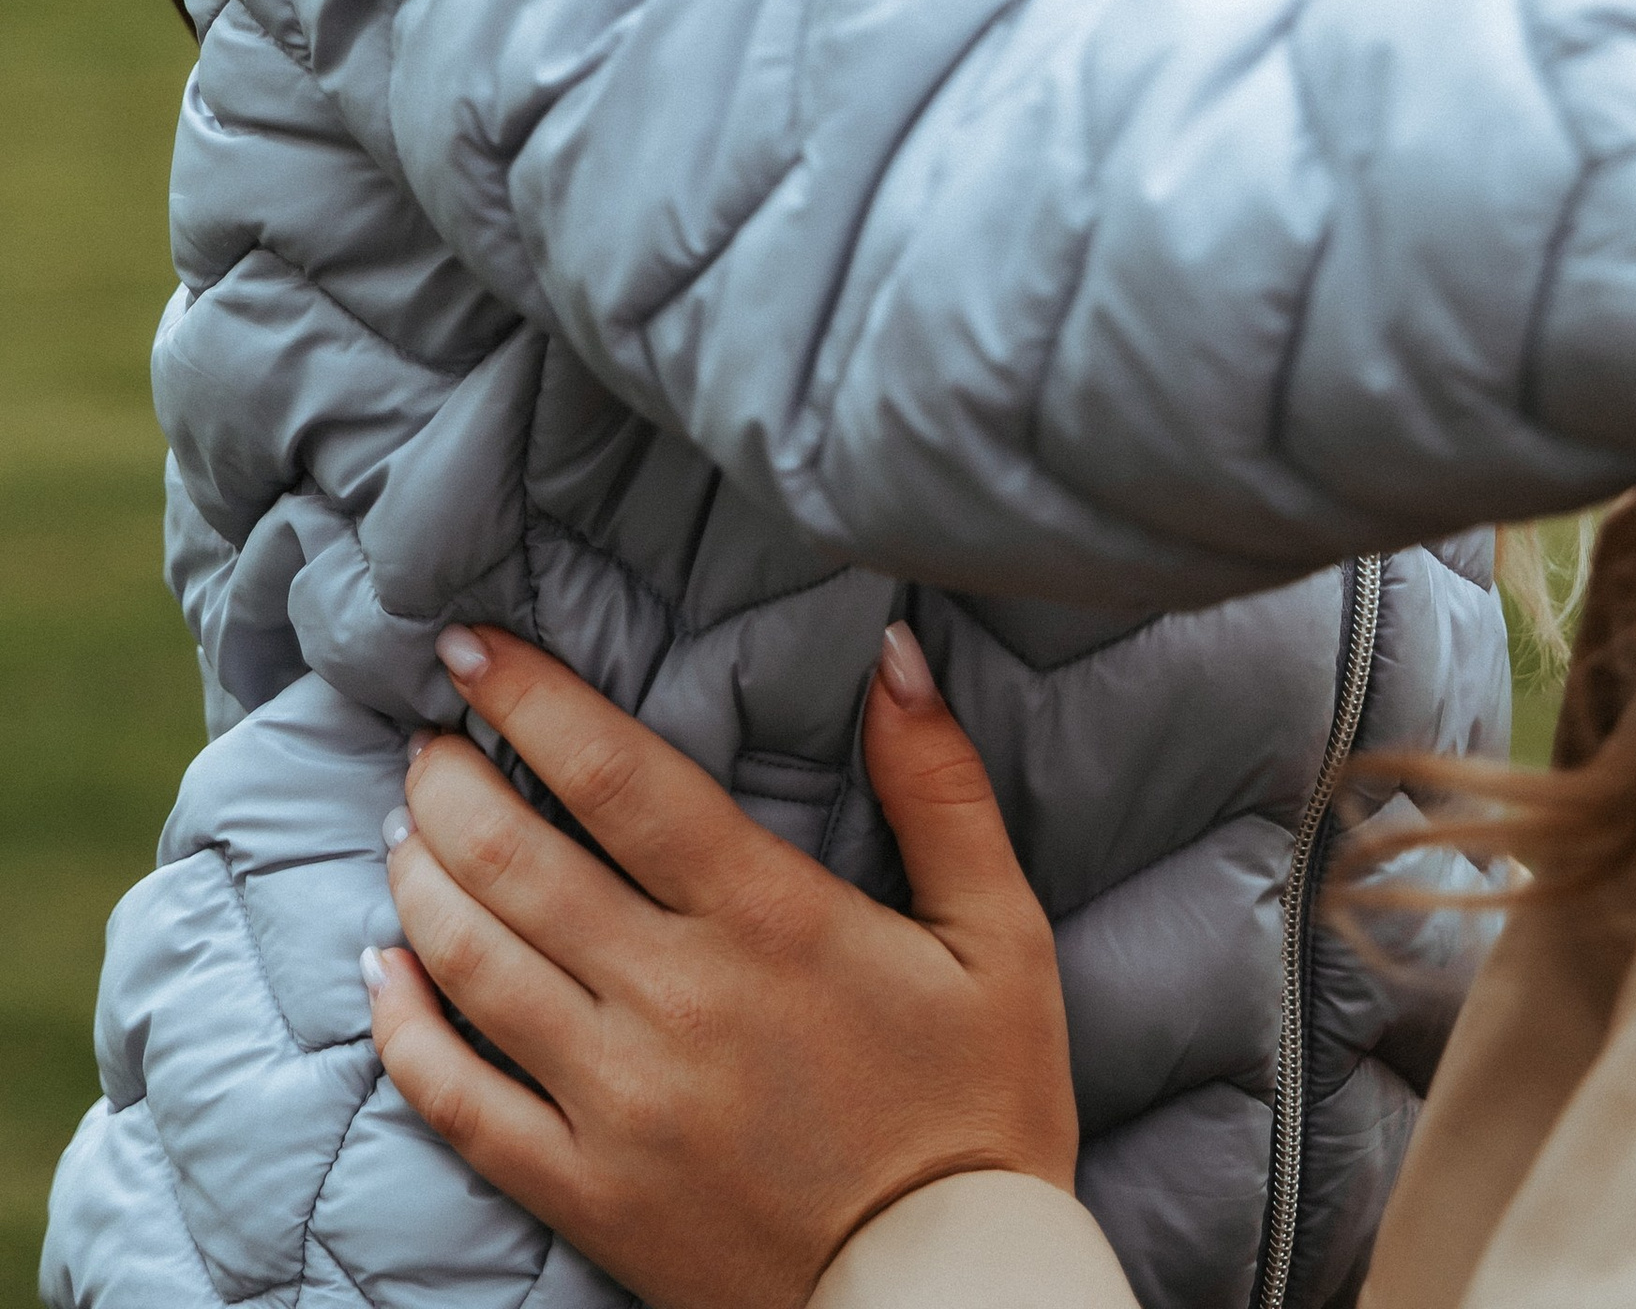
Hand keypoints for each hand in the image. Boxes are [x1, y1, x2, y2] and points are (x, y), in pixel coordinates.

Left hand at [365, 621, 1077, 1308]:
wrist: (947, 1302)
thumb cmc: (982, 1108)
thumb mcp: (1000, 934)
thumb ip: (940, 786)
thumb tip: (894, 652)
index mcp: (769, 919)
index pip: (618, 776)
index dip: (531, 699)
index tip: (468, 645)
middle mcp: (675, 998)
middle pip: (519, 859)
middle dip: (452, 782)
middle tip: (427, 737)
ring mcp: (618, 1103)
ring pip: (474, 963)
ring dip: (421, 879)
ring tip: (405, 828)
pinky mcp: (587, 1193)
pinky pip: (460, 1102)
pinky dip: (404, 1028)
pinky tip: (382, 973)